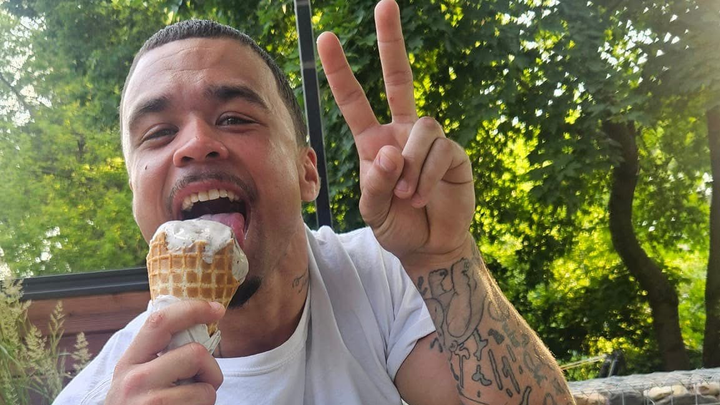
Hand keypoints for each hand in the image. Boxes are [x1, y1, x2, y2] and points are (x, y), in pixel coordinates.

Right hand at [105, 301, 224, 404]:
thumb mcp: (138, 377)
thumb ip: (160, 354)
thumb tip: (198, 325)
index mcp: (129, 361)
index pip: (160, 321)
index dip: (193, 309)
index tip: (218, 309)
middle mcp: (134, 380)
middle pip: (195, 354)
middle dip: (210, 369)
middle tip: (202, 383)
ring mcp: (149, 403)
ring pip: (206, 389)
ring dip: (207, 399)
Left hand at [317, 0, 474, 270]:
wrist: (429, 245)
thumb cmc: (395, 225)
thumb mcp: (373, 211)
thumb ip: (374, 185)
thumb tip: (389, 152)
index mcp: (373, 141)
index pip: (354, 100)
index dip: (341, 70)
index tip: (327, 37)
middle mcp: (401, 132)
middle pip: (399, 78)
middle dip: (391, 41)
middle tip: (384, 3)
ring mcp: (428, 141)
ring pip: (422, 126)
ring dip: (410, 163)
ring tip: (406, 195)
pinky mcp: (453, 153)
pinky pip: (439, 150)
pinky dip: (425, 176)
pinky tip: (420, 197)